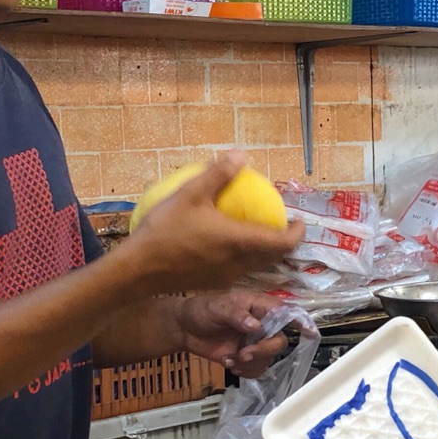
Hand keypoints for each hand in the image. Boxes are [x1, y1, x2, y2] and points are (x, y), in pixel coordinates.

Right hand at [119, 152, 301, 294]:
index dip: (297, 233)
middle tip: (279, 223)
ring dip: (263, 250)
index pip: (283, 243)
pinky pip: (238, 270)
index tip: (298, 220)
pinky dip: (244, 257)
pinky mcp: (212, 283)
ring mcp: (226, 277)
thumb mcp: (190, 194)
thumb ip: (218, 174)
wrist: (139, 269)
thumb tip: (240, 154)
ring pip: (256, 265)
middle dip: (282, 241)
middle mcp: (239, 264)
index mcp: (240, 242)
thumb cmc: (165, 230)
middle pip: (273, 257)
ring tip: (256, 231)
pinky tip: (228, 244)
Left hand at [178, 291, 290, 376]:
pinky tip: (230, 365)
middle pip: (279, 341)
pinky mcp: (247, 357)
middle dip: (263, 351)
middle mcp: (262, 324)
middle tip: (244, 354)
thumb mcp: (216, 307)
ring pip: (269, 358)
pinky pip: (257, 369)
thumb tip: (255, 326)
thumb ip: (236, 314)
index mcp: (259, 306)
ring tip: (231, 360)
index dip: (300, 321)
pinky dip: (245, 372)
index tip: (310, 332)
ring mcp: (255, 342)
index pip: (285, 312)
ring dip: (251, 364)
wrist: (184, 329)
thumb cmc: (201, 310)